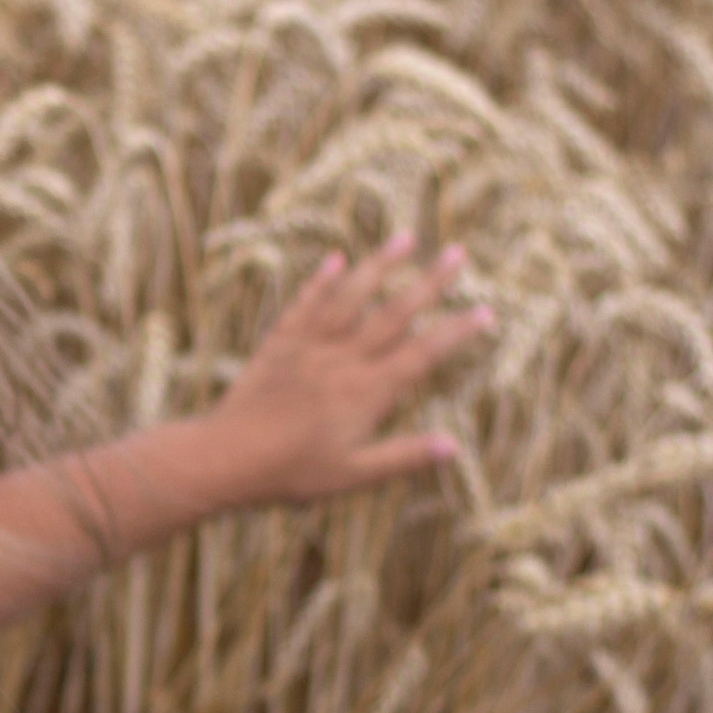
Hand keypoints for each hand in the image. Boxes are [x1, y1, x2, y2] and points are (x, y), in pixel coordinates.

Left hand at [205, 231, 490, 505]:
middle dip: (431, 281)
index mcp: (367, 391)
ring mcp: (309, 345)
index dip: (457, 332)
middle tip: (459, 251)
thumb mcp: (353, 474)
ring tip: (406, 238)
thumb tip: (454, 446)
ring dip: (380, 265)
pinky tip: (336, 260)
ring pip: (351, 296)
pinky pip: (304, 304)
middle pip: (395, 312)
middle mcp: (343, 359)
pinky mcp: (279, 343)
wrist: (226, 456)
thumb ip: (403, 456)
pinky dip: (321, 281)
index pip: (423, 354)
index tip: (486, 310)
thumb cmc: (291, 473)